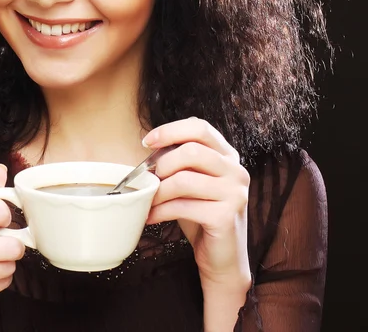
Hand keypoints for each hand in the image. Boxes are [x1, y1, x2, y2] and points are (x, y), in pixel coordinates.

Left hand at [143, 117, 250, 289]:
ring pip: (184, 179)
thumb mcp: (192, 180)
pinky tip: (151, 216)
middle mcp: (236, 170)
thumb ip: (180, 161)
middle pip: (191, 151)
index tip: (147, 141)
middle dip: (163, 163)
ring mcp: (235, 193)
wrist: (222, 257)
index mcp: (228, 155)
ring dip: (158, 191)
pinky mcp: (226, 217)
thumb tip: (149, 145)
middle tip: (151, 179)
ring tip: (148, 200)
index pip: (200, 127)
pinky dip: (161, 211)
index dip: (171, 130)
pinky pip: (183, 206)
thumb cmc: (201, 213)